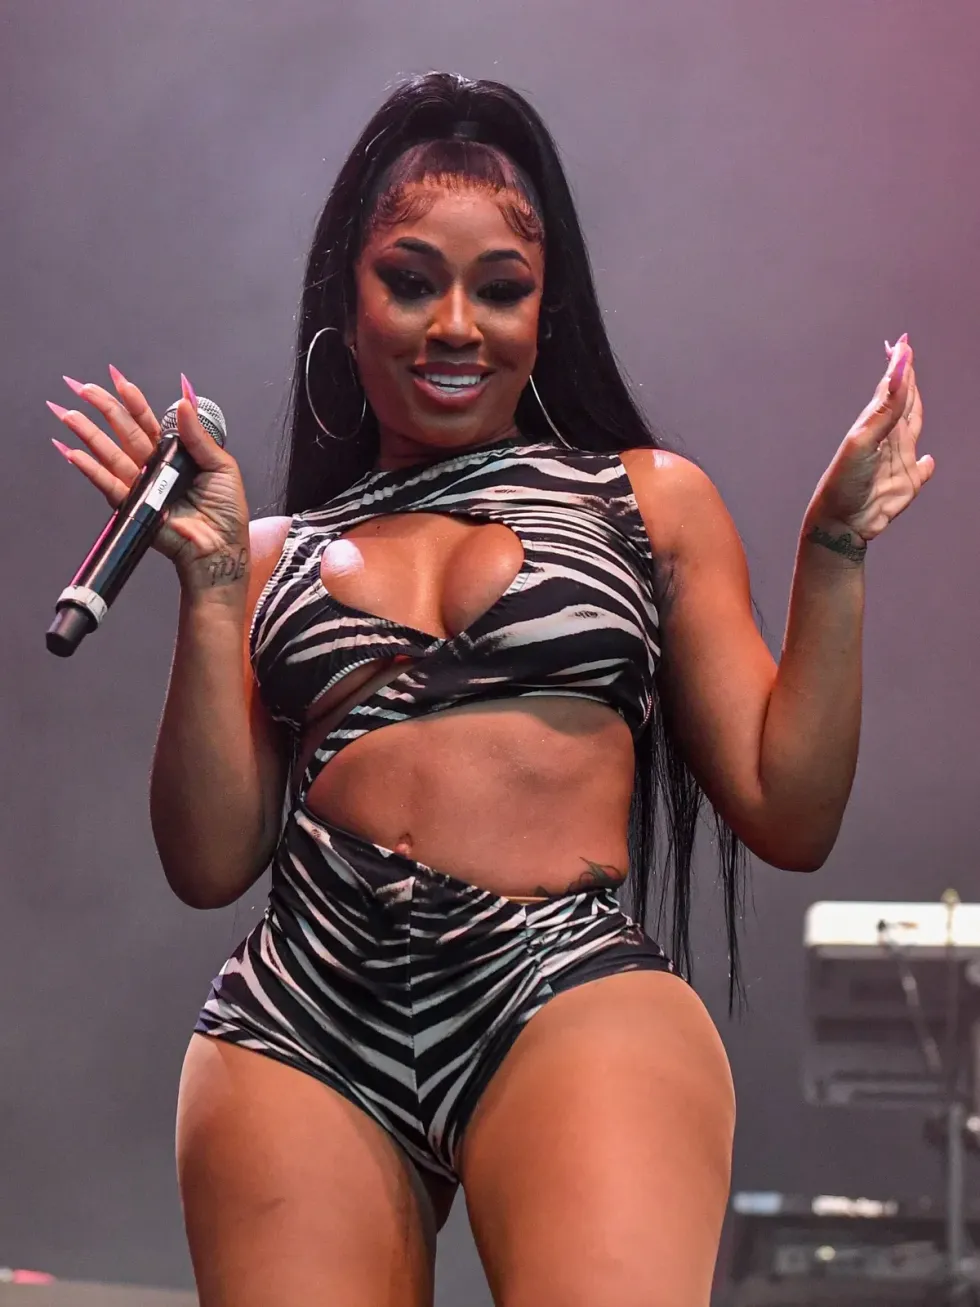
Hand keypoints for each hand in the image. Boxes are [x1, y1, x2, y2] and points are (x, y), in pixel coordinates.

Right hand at [48, 367, 250, 587]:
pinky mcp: (135, 506)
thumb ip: (199, 436)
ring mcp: (143, 486)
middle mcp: (156, 467)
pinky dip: (91, 470)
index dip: (134, 401)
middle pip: (125, 432)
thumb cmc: (226, 513)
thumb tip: (183, 401)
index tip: (118, 380)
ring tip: (68, 414)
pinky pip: (110, 485)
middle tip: (83, 387)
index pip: (151, 422)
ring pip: (111, 454)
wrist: (221, 548)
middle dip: (104, 408)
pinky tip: (73, 453)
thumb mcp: (221, 466)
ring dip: (88, 434)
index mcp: (177, 455)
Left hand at [805, 335, 933, 543]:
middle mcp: (888, 438)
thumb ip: (886, 406)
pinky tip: (928, 460)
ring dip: (915, 410)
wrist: (840, 522)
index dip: (898, 365)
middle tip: (908, 355)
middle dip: (907, 379)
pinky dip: (927, 464)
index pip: (891, 387)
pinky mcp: (907, 484)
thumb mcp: (864, 440)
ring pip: (912, 428)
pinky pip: (922, 470)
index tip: (902, 343)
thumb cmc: (844, 482)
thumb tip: (900, 367)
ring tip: (916, 393)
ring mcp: (898, 461)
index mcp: (876, 424)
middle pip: (903, 403)